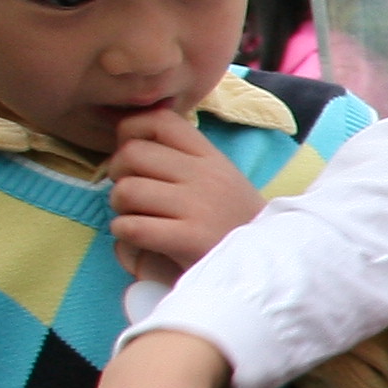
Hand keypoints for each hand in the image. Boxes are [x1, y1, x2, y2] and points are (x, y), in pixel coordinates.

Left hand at [106, 107, 264, 283]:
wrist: (270, 266)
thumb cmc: (233, 226)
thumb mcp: (221, 181)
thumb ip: (184, 159)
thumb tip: (129, 141)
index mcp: (212, 158)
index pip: (160, 121)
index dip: (131, 132)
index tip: (133, 158)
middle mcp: (207, 175)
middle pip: (132, 153)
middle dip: (118, 174)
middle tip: (131, 194)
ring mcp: (200, 206)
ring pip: (126, 190)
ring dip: (120, 208)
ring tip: (137, 218)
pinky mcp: (191, 239)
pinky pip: (131, 227)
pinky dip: (124, 234)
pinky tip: (140, 240)